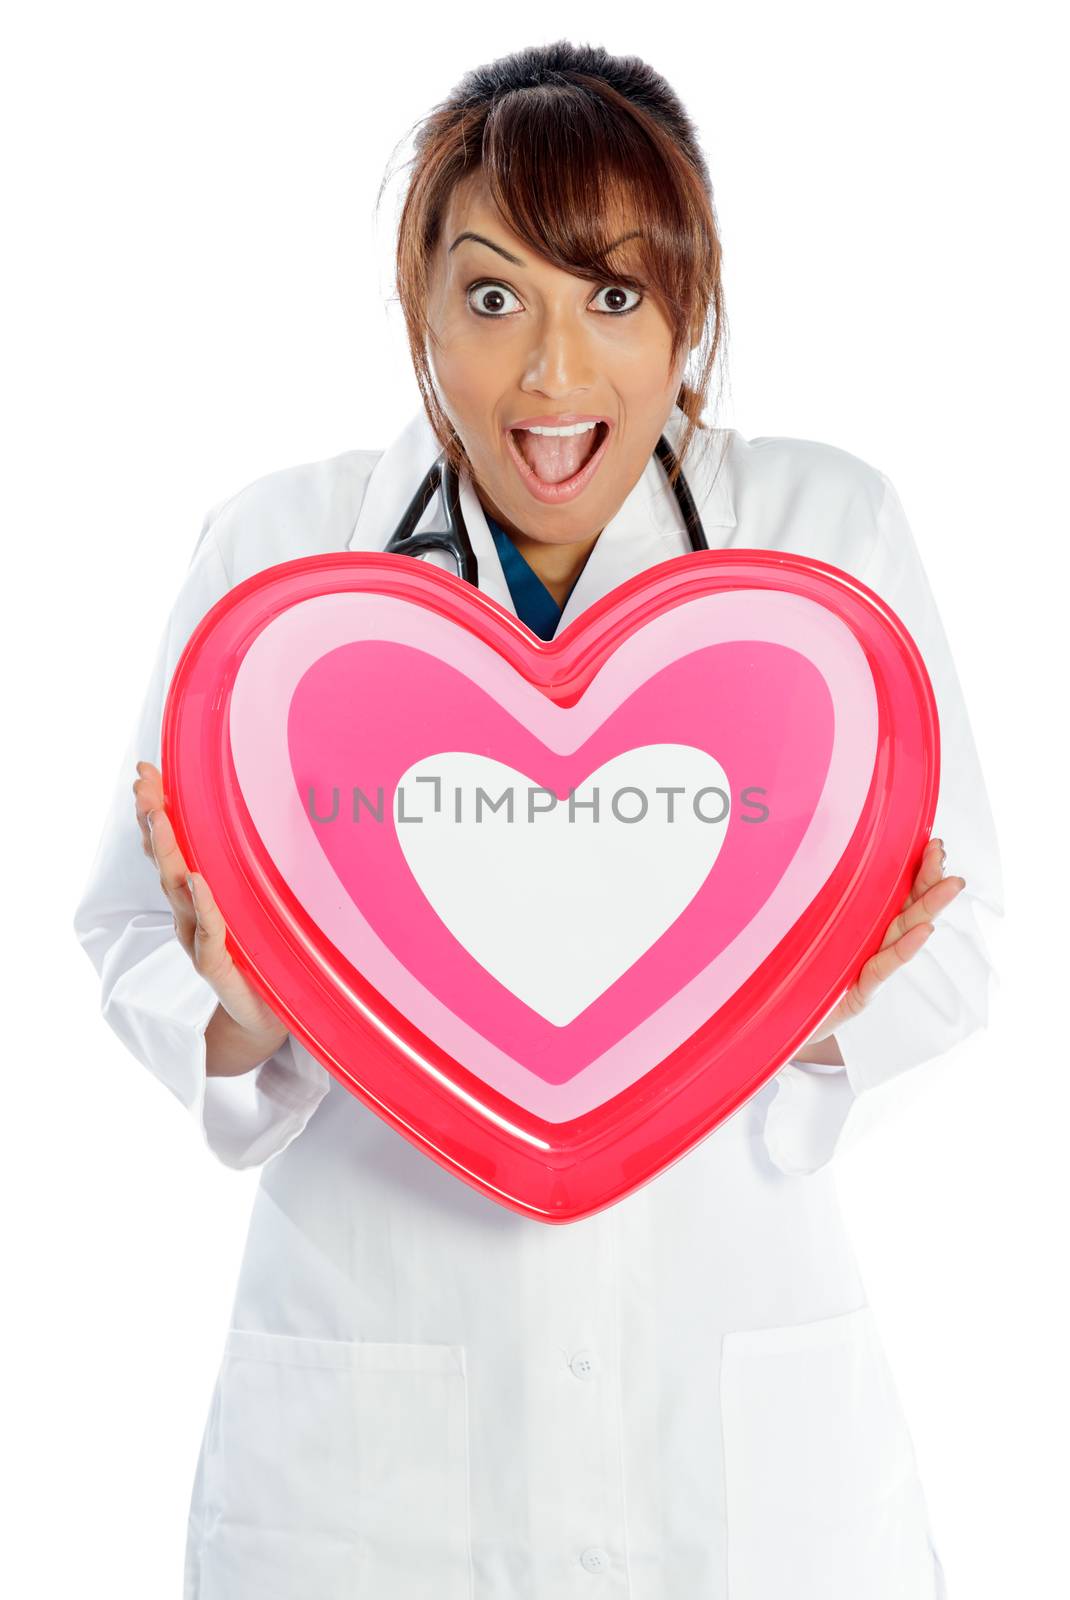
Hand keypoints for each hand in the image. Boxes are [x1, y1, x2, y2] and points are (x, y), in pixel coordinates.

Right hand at [133, 761, 289, 1052]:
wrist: (266, 1018)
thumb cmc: (266, 954)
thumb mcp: (266, 902)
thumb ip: (268, 862)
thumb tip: (298, 801)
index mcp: (200, 896)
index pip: (172, 845)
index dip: (156, 809)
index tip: (146, 770)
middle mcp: (192, 915)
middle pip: (166, 861)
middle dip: (152, 820)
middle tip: (141, 784)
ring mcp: (201, 942)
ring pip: (178, 893)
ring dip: (167, 854)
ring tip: (158, 819)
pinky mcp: (219, 969)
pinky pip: (207, 936)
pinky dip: (203, 907)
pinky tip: (197, 880)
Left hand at [805, 837, 964, 1047]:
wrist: (784, 1019)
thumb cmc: (799, 972)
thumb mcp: (807, 929)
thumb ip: (814, 900)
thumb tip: (806, 854)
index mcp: (865, 925)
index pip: (897, 892)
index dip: (916, 870)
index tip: (932, 843)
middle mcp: (874, 943)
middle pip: (908, 906)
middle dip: (929, 879)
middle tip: (944, 853)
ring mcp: (872, 966)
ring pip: (905, 931)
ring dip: (930, 906)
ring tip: (953, 884)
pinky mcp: (863, 990)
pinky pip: (886, 965)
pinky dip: (906, 948)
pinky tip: (925, 930)